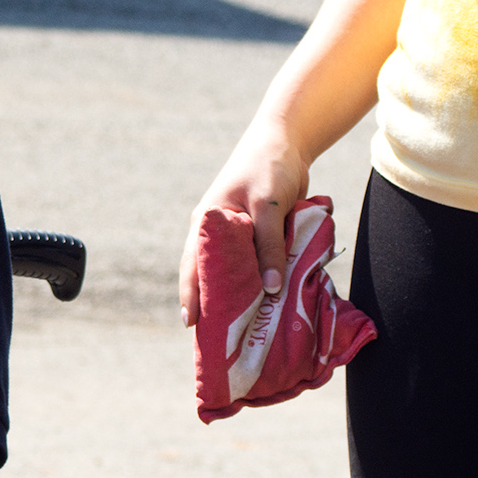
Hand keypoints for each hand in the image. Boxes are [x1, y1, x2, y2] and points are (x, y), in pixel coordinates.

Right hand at [179, 122, 309, 325]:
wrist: (286, 141)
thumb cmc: (268, 169)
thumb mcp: (268, 207)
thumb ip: (269, 246)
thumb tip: (271, 288)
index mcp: (207, 223)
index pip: (192, 266)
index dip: (191, 296)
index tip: (191, 325)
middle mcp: (217, 231)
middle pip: (210, 273)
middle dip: (213, 302)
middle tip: (218, 335)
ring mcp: (238, 233)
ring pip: (235, 270)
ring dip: (240, 294)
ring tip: (244, 326)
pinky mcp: (259, 234)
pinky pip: (257, 262)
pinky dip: (261, 280)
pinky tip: (270, 300)